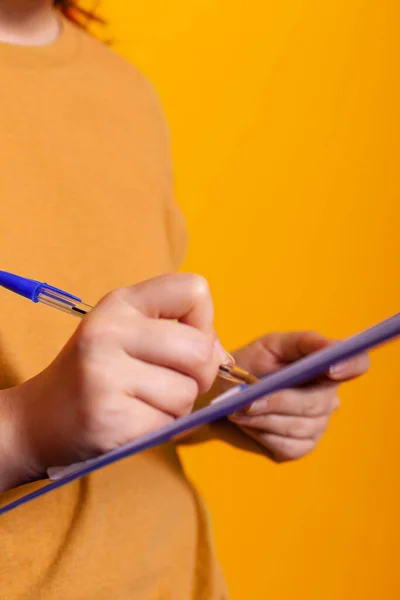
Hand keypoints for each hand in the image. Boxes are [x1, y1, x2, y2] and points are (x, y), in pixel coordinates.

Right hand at [0, 274, 228, 490]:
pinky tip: (133, 421)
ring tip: (143, 402)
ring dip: (177, 406)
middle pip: (200, 350)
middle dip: (199, 375)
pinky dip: (161, 428)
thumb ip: (179, 332)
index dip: (203, 323)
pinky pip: (169, 424)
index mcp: (121, 303)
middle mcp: (110, 331)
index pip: (195, 290)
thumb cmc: (97, 373)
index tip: (181, 342)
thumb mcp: (129, 333)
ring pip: (188, 393)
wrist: (39, 418)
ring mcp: (106, 375)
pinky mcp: (110, 419)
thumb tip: (223, 356)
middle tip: (171, 382)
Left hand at [228, 331, 369, 461]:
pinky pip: (287, 445)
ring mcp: (317, 425)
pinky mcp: (300, 447)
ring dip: (263, 419)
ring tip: (237, 409)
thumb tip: (330, 347)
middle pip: (317, 403)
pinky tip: (247, 423)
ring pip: (298, 426)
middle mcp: (327, 397)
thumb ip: (302, 342)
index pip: (357, 364)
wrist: (224, 393)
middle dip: (279, 401)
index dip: (350, 366)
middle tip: (246, 401)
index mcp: (326, 367)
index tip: (330, 369)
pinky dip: (262, 434)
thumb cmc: (250, 364)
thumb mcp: (271, 345)